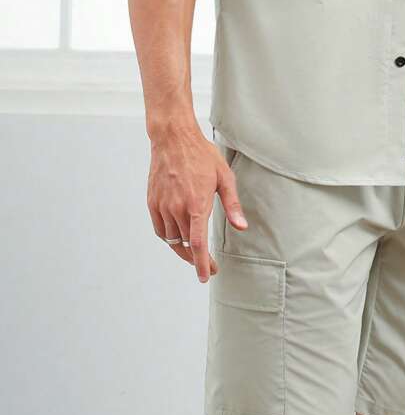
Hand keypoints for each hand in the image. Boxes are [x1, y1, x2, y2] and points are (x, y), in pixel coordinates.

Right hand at [146, 123, 247, 281]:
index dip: (202, 263)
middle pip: (185, 245)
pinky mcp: (152, 202)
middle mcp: (177, 208)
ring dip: (182, 250)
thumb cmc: (202, 155)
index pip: (197, 243)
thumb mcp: (224, 177)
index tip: (207, 276)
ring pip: (171, 239)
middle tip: (208, 266)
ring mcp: (162, 205)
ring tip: (194, 252)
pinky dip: (168, 237)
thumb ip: (232, 204)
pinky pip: (159, 229)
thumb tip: (241, 227)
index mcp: (196, 204)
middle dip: (197, 259)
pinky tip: (177, 237)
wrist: (173, 138)